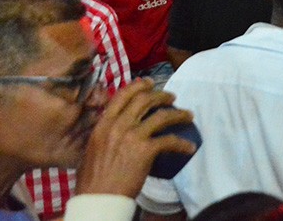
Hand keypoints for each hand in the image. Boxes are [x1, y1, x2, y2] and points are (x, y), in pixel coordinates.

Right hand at [75, 79, 195, 197]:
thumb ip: (105, 134)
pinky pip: (170, 141)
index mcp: (103, 125)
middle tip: (172, 97)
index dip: (138, 86)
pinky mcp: (146, 150)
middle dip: (161, 96)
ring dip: (178, 114)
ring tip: (188, 116)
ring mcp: (133, 136)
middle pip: (145, 100)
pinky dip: (183, 143)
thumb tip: (116, 129)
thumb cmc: (93, 180)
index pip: (122, 96)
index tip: (149, 82)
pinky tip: (189, 147)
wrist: (98, 198)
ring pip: (162, 116)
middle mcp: (118, 126)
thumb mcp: (93, 149)